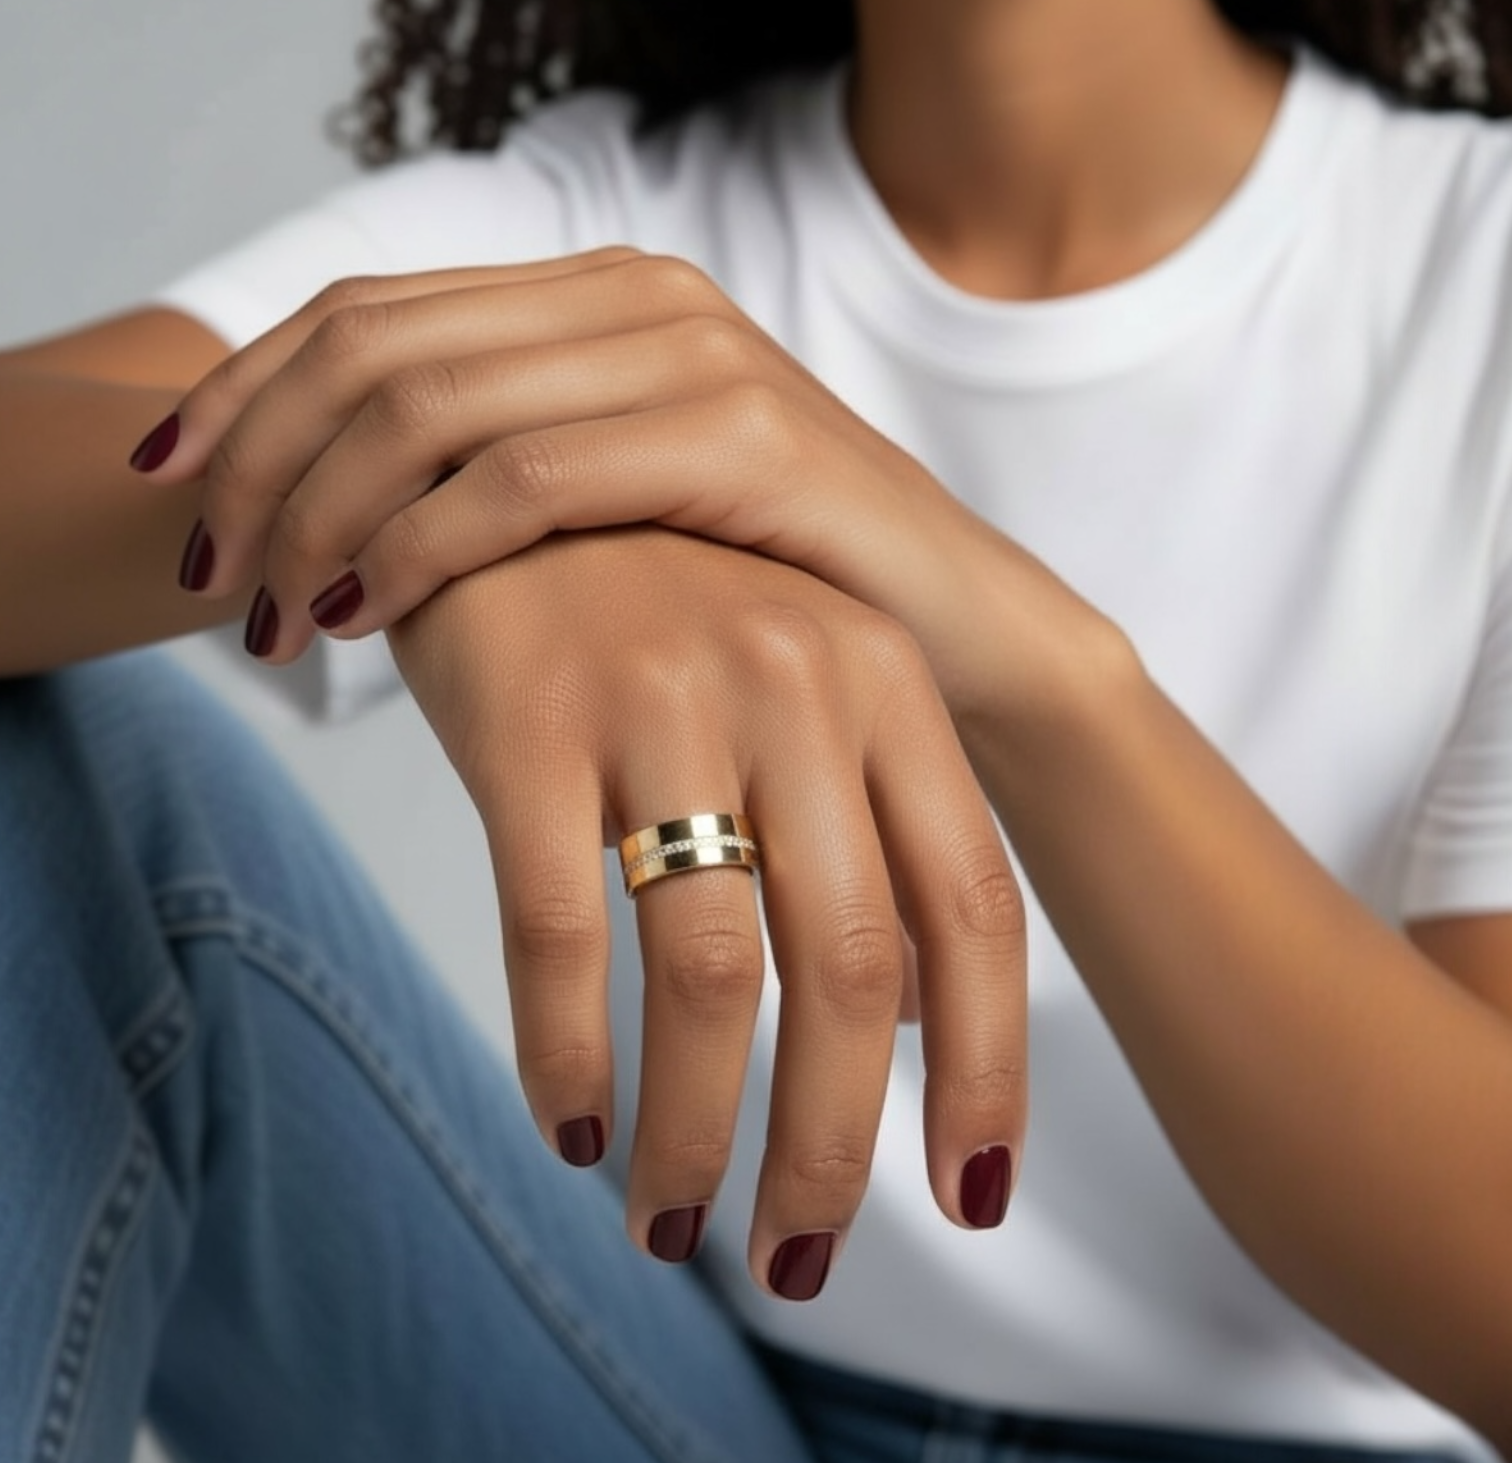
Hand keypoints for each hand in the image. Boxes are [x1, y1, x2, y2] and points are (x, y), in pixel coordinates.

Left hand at [139, 248, 1058, 715]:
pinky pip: (526, 480)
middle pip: (373, 346)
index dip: (249, 395)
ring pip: (431, 408)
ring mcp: (692, 353)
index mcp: (599, 295)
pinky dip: (419, 546)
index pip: (368, 311)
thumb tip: (343, 511)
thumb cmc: (779, 589)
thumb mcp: (625, 513)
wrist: (957, 631)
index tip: (182, 498)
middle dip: (261, 462)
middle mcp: (637, 295)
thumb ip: (507, 474)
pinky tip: (364, 612)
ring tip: (270, 619)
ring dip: (318, 514)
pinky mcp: (741, 436)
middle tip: (212, 577)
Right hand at [386, 525, 1026, 1294]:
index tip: (969, 1200)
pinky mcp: (530, 716)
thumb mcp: (799, 686)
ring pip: (709, 973)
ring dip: (700, 1129)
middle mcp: (795, 683)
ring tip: (675, 1222)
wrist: (495, 479)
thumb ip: (872, 837)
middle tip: (800, 1255)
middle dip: (832, 1144)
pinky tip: (571, 1128)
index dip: (983, 1071)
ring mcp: (663, 695)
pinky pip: (560, 932)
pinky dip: (568, 1055)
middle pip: (849, 971)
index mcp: (884, 684)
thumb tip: (924, 1021)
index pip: (970, 910)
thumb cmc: (662, 610)